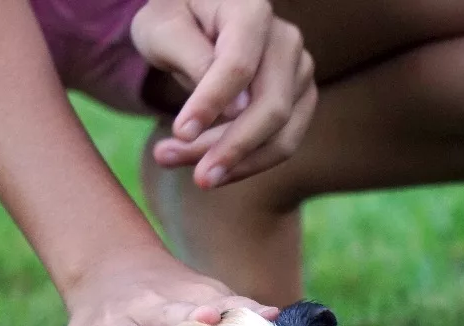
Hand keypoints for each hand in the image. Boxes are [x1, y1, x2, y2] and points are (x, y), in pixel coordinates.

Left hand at [130, 0, 316, 189]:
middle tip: (186, 172)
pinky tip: (211, 168)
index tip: (179, 133)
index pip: (238, 65)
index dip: (210, 103)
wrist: (197, 23)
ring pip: (281, 134)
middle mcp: (286, 40)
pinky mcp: (300, 100)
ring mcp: (299, 71)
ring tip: (189, 172)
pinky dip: (248, 164)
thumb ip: (193, 57)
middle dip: (230, 147)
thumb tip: (235, 108)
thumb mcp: (163, 29)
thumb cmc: (175, 21)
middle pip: (271, 106)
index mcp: (251, 11)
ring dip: (236, 163)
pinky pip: (283, 144)